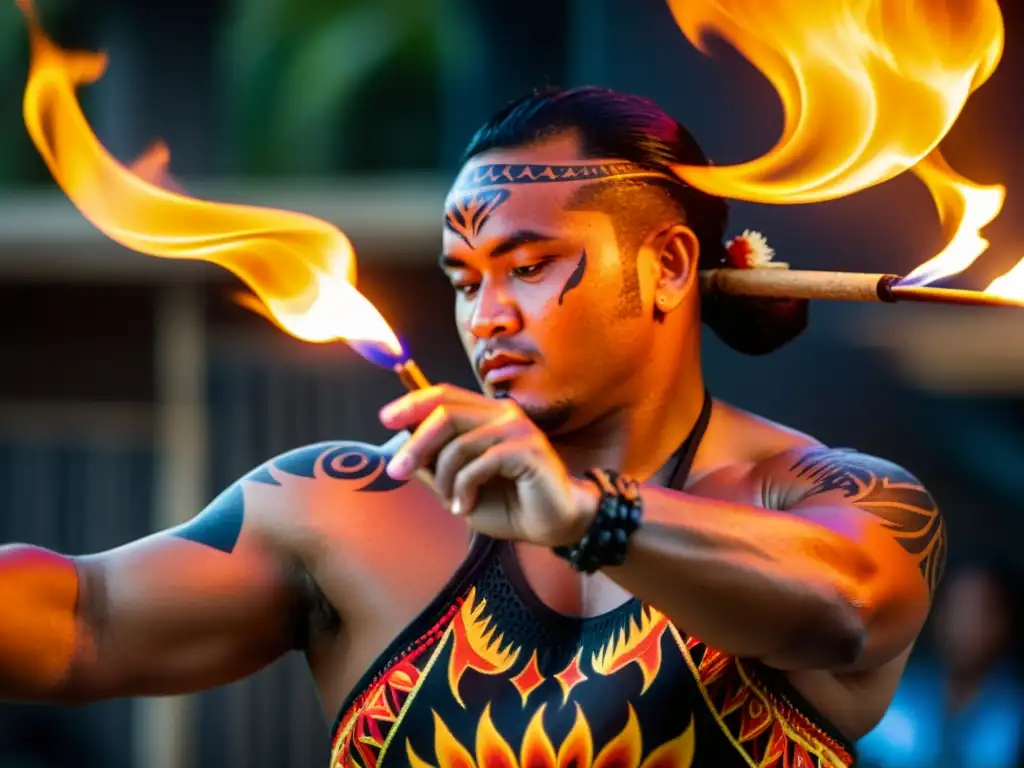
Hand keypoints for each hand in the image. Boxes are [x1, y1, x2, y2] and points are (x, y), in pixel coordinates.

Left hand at [379, 385, 597, 546]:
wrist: (554, 525)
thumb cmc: (509, 504)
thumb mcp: (458, 486)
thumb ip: (434, 467)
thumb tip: (400, 452)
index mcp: (487, 415)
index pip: (444, 395)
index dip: (412, 403)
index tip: (386, 419)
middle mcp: (503, 414)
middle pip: (445, 414)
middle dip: (416, 444)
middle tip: (397, 472)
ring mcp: (518, 429)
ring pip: (459, 443)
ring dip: (445, 479)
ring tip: (451, 503)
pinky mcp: (529, 450)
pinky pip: (480, 463)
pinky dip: (464, 489)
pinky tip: (465, 507)